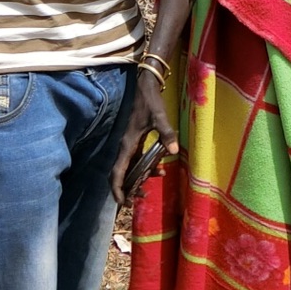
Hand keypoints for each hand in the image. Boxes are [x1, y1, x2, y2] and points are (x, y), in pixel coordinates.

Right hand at [112, 69, 177, 205]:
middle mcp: (125, 147)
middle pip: (121, 174)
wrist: (145, 86)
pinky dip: (144, 168)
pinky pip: (136, 160)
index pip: (118, 172)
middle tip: (138, 199)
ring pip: (128, 168)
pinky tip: (159, 169)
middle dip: (127, 189)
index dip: (118, 188)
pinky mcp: (135, 141)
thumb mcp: (160, 116)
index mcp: (128, 144)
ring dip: (137, 179)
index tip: (122, 202)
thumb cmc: (150, 101)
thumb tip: (172, 152)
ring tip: (151, 186)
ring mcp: (129, 144)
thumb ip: (166, 134)